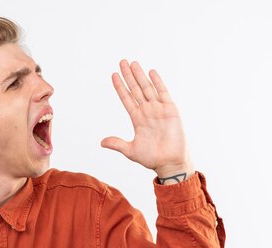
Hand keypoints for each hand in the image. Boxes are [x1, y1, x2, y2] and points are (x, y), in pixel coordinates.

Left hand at [101, 59, 193, 178]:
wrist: (170, 162)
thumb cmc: (152, 158)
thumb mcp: (131, 150)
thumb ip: (117, 144)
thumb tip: (102, 142)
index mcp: (137, 119)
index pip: (126, 98)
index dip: (120, 87)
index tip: (113, 75)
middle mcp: (147, 111)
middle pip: (135, 89)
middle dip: (129, 76)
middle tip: (122, 61)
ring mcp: (158, 109)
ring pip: (147, 88)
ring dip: (140, 75)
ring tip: (133, 63)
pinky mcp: (170, 110)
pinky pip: (163, 93)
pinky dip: (157, 82)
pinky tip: (151, 72)